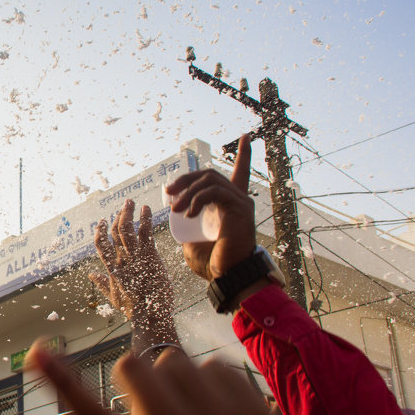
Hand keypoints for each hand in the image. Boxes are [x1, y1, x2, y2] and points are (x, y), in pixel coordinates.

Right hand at [28, 341, 309, 414]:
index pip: (91, 414)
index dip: (59, 380)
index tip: (37, 352)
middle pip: (132, 366)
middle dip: (131, 379)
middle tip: (146, 407)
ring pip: (172, 360)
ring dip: (170, 380)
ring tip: (186, 413)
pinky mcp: (248, 404)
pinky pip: (213, 364)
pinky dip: (208, 382)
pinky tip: (215, 412)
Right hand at [88, 200, 175, 344]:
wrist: (149, 315)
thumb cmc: (134, 309)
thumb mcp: (114, 297)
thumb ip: (102, 284)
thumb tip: (92, 275)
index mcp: (113, 269)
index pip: (102, 246)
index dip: (100, 232)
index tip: (102, 222)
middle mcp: (121, 260)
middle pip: (116, 233)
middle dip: (119, 216)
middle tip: (124, 205)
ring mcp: (134, 257)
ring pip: (127, 229)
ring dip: (128, 213)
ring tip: (131, 202)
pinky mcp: (149, 256)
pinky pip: (145, 232)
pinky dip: (144, 218)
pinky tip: (146, 208)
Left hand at [168, 134, 255, 279]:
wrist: (228, 277)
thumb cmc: (213, 263)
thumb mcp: (193, 240)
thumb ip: (188, 225)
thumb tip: (176, 216)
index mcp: (230, 204)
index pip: (239, 173)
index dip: (245, 155)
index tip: (246, 137)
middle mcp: (239, 199)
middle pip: (210, 174)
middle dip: (186, 179)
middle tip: (169, 193)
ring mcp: (242, 202)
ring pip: (210, 180)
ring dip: (188, 191)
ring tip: (175, 208)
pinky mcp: (240, 208)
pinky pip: (215, 192)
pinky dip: (198, 199)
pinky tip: (188, 213)